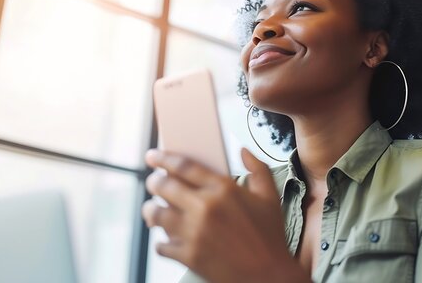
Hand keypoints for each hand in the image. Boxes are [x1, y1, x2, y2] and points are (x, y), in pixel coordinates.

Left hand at [141, 148, 309, 282]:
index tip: (152, 156)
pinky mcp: (189, 256)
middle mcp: (205, 207)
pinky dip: (162, 241)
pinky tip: (167, 239)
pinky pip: (162, 245)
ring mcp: (194, 232)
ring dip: (150, 210)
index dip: (163, 158)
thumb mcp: (270, 198)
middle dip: (153, 182)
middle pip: (164, 186)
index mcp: (224, 189)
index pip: (183, 166)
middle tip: (153, 182)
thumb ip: (258, 169)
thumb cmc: (270, 236)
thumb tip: (243, 151)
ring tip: (152, 209)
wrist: (269, 276)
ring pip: (156, 214)